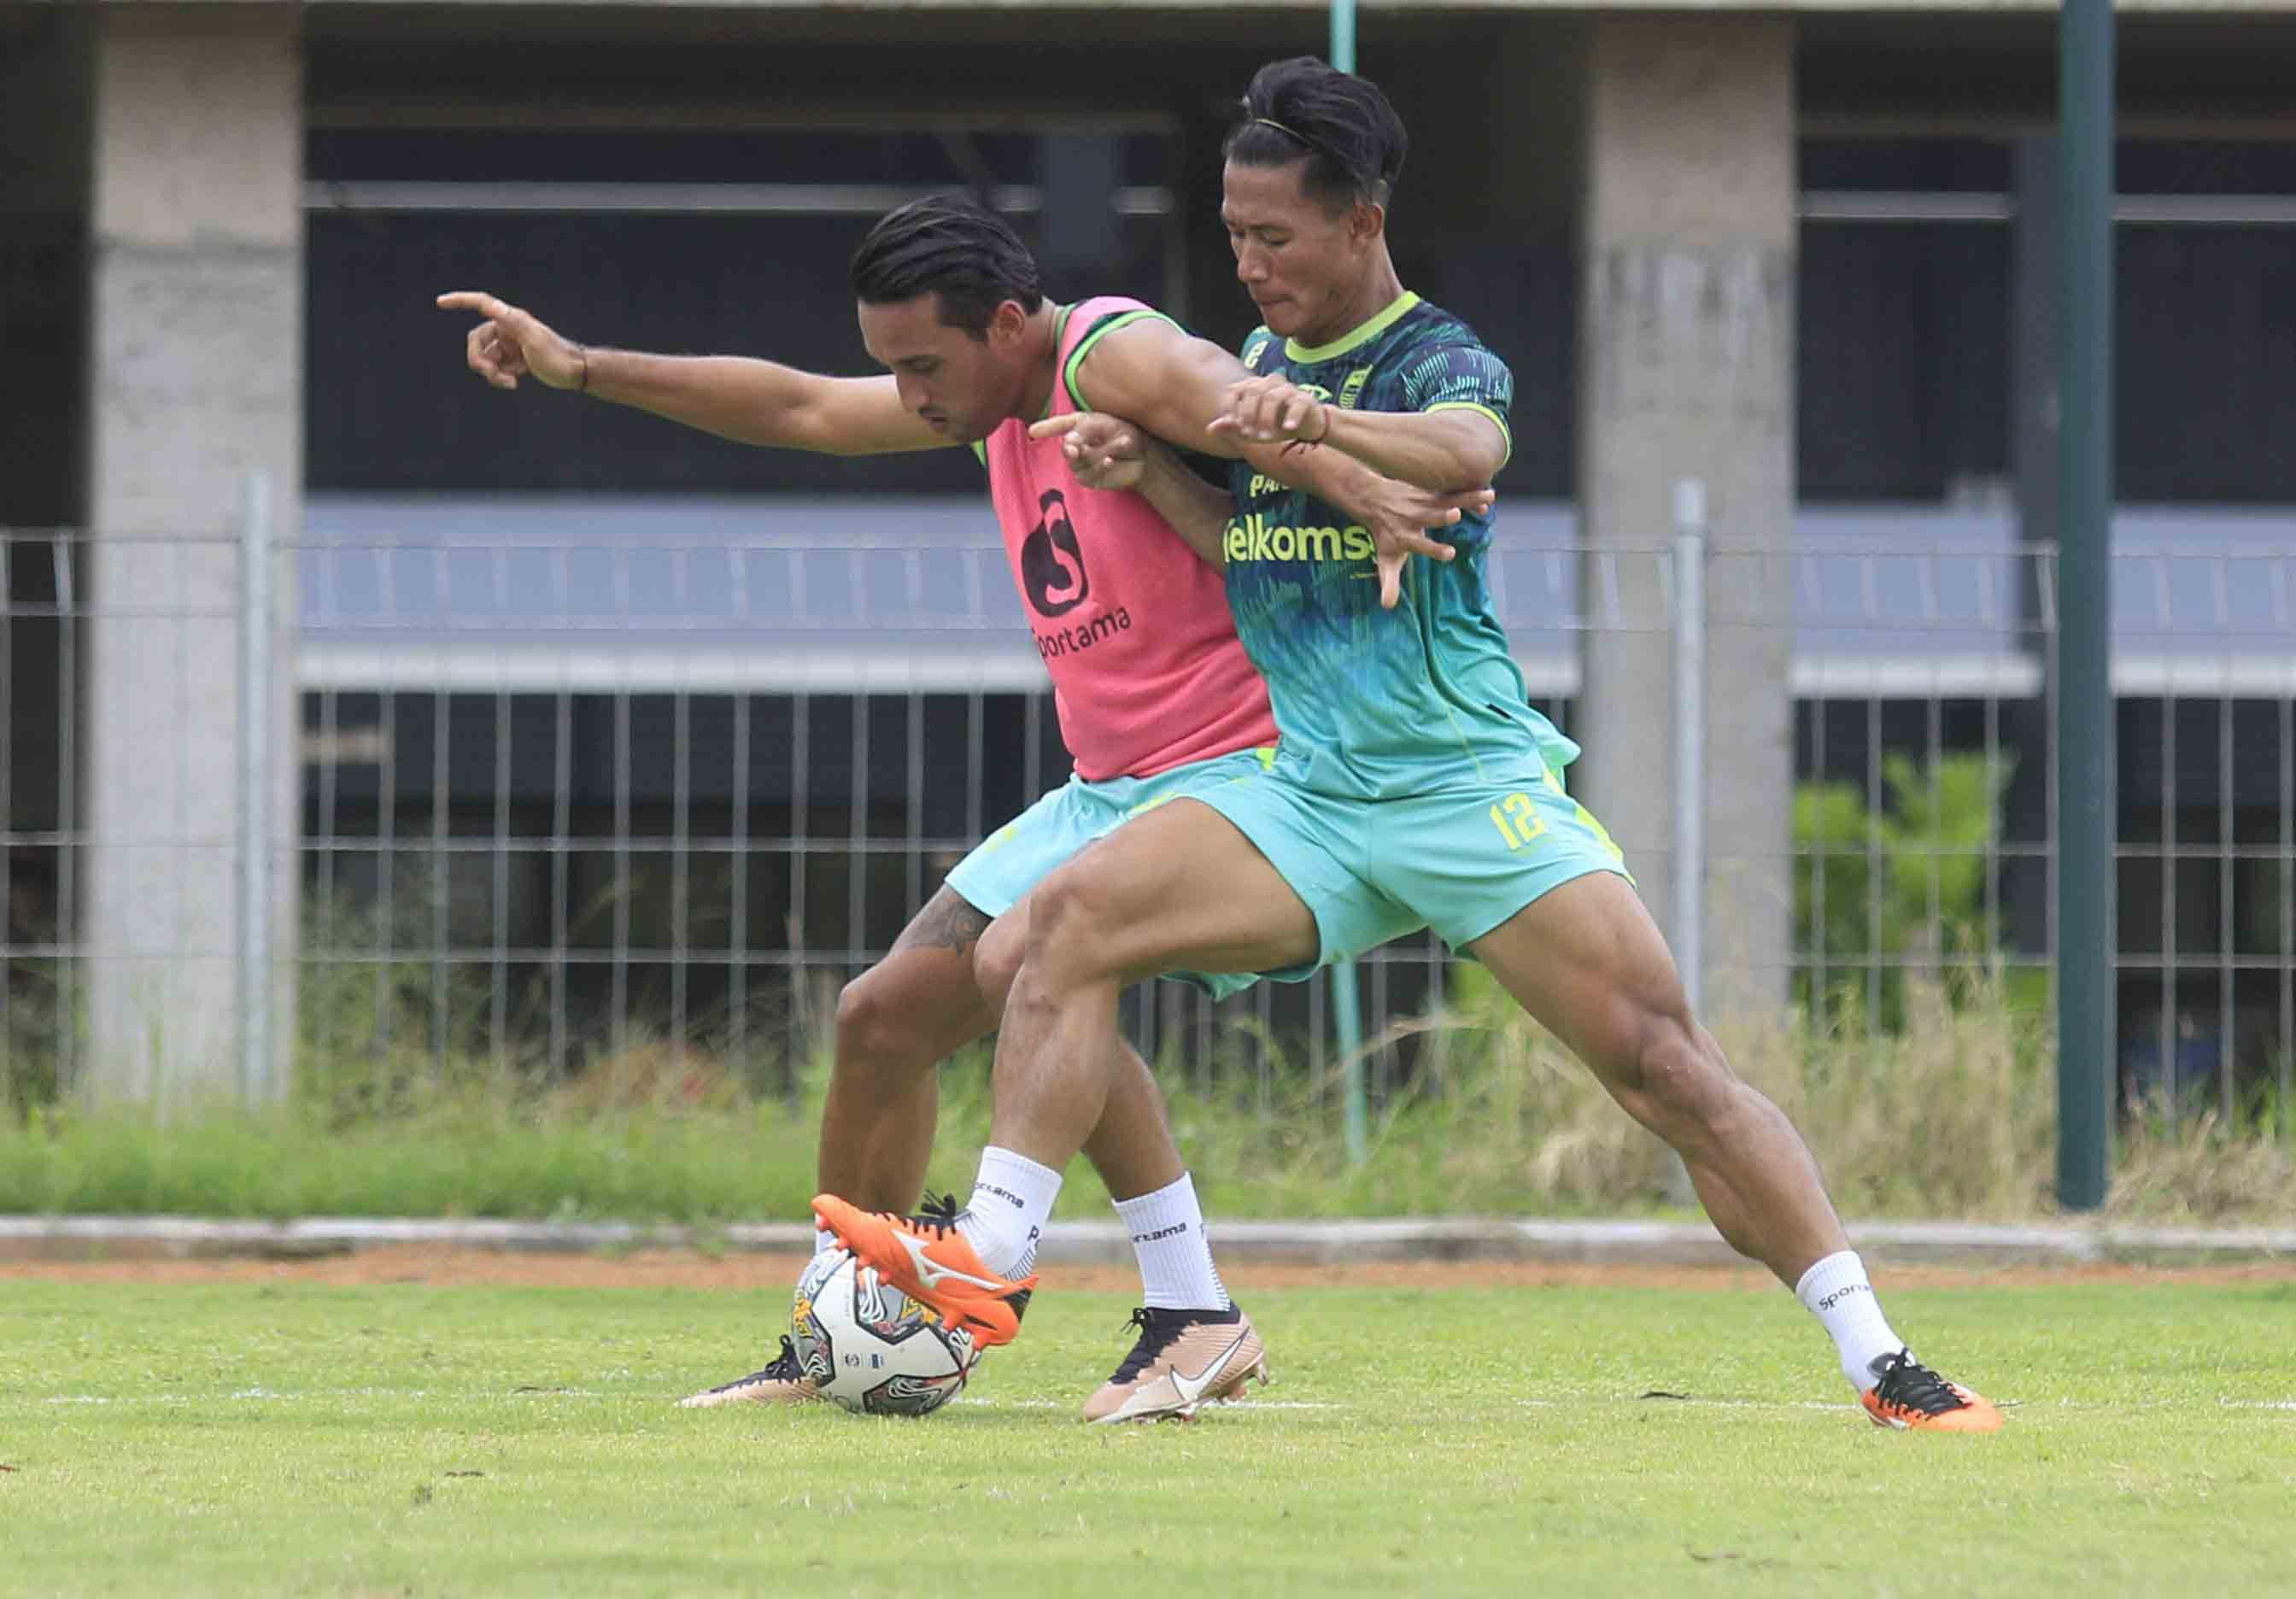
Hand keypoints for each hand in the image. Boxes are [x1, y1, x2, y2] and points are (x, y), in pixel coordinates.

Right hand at [435, 290, 588, 391]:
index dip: (460, 301)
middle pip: (477, 341)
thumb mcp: (534, 339)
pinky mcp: (515, 359)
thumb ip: (514, 323)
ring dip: (491, 372)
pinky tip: (513, 383)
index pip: (480, 303)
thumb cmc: (558, 356)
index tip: (440, 302)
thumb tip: (489, 305)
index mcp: (510, 319)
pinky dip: (499, 376)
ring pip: (485, 357)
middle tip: (494, 376)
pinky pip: (495, 367)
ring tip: (509, 383)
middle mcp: (508, 329)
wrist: (577, 373)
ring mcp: (510, 344)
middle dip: (479, 360)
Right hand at [1027, 412, 1148, 490]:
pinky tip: (1111, 460)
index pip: (1058, 426)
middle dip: (1074, 446)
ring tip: (1123, 441)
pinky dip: (1101, 465)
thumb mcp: (1108, 424)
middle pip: (1068, 447)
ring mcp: (1081, 464)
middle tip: (1076, 447)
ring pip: (1081, 461)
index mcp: (1078, 427)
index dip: (1045, 428)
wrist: (1146, 455)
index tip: (1032, 431)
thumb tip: (1067, 444)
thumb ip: (1085, 431)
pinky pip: (1089, 474)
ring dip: (1102, 451)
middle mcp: (1076, 445)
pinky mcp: (1090, 479)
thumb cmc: (1127, 434)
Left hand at [1206, 375, 1328, 447]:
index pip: (1235, 390)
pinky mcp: (1305, 399)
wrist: (1305, 428)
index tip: (1232, 425)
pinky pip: (1298, 404)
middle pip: (1253, 391)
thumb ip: (1231, 427)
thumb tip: (1209, 429)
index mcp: (1253, 387)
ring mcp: (1288, 390)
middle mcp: (1269, 383)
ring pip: (1273, 397)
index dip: (1231, 407)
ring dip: (1266, 419)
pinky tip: (1287, 429)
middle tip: (1248, 435)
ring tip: (1265, 438)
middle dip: (1248, 414)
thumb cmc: (1274, 426)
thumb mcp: (1251, 429)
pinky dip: (1292, 416)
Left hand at [1353, 476, 1495, 609]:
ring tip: (1489, 497)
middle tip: (1455, 515)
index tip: (1451, 553)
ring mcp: (1422, 501)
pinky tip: (1487, 495)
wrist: (1373, 499)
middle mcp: (1414, 518)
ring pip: (1447, 499)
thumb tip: (1388, 606)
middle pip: (1431, 517)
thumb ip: (1389, 582)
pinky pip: (1451, 489)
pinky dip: (1468, 491)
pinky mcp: (1429, 489)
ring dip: (1467, 498)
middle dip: (1442, 516)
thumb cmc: (1384, 535)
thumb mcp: (1385, 559)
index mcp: (1405, 537)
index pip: (1420, 545)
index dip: (1434, 549)